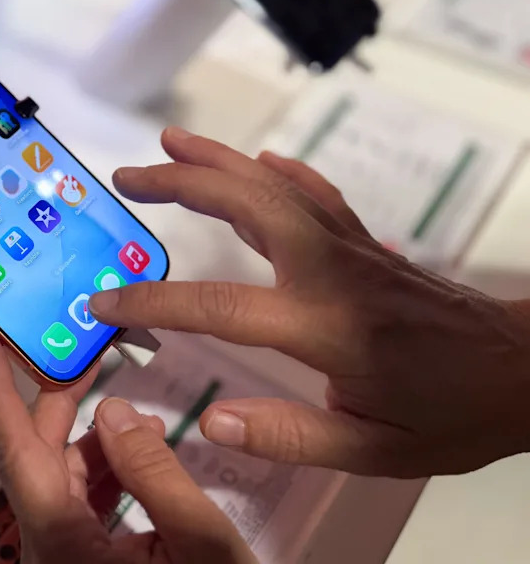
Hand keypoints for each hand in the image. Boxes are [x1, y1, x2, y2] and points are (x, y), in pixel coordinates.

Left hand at [0, 332, 255, 563]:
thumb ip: (153, 472)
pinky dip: (110, 471)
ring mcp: (66, 553)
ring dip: (97, 439)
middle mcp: (51, 544)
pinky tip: (144, 453)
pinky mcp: (85, 558)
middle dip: (60, 401)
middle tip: (85, 354)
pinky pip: (84, 501)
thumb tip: (114, 411)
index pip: (15, 449)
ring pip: (65, 478)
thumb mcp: (197, 544)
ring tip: (139, 413)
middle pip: (39, 456)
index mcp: (61, 539)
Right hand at [89, 127, 529, 477]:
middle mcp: (330, 270)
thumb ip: (290, 435)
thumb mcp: (373, 449)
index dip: (152, 301)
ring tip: (169, 142)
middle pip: (245, 203)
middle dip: (181, 182)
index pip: (218, 305)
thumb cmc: (450, 415)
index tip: (103, 298)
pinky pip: (317, 194)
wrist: (524, 371)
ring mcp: (350, 248)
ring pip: (275, 186)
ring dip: (218, 160)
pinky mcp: (367, 244)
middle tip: (127, 175)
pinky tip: (260, 160)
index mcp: (323, 325)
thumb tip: (212, 422)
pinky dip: (282, 172)